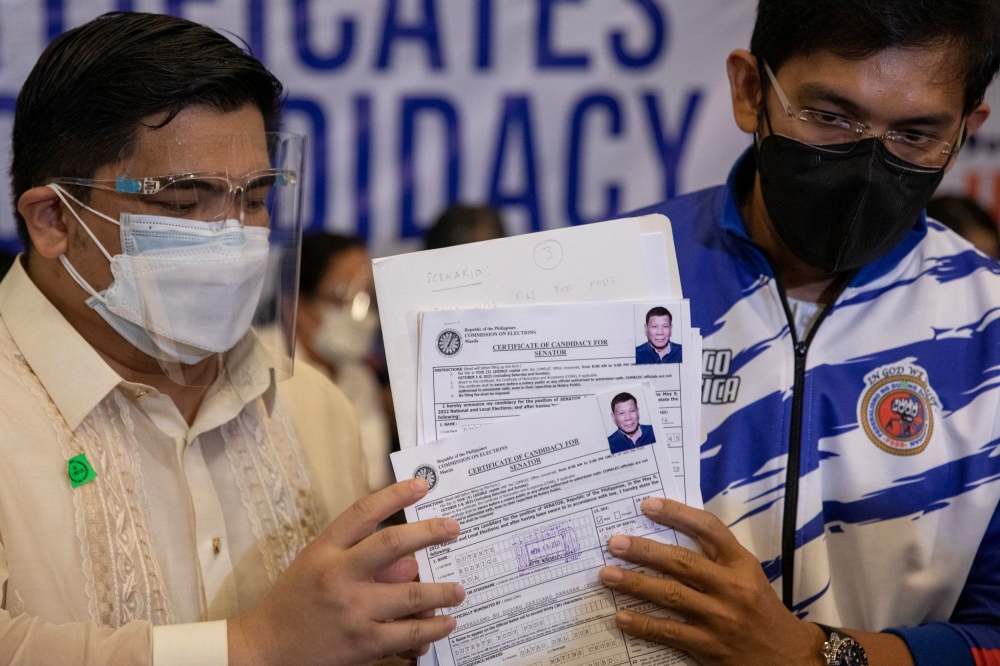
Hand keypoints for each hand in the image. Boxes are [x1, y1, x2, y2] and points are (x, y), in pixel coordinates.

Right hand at [229, 479, 464, 665]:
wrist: (264, 651)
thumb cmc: (292, 603)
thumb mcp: (314, 566)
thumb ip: (357, 557)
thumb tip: (409, 562)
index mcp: (324, 551)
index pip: (363, 512)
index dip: (395, 495)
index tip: (421, 486)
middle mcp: (339, 577)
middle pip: (393, 545)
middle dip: (430, 532)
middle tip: (453, 528)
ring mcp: (353, 612)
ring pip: (411, 595)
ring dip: (442, 592)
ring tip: (459, 591)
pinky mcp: (363, 645)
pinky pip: (408, 634)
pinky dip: (431, 629)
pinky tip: (444, 624)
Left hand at [598, 498, 824, 665]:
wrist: (788, 657)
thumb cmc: (759, 608)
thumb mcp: (747, 574)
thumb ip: (715, 556)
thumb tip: (666, 535)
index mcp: (741, 563)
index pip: (709, 529)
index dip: (677, 514)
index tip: (647, 505)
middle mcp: (731, 588)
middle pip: (682, 563)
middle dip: (645, 551)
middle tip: (615, 543)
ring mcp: (720, 618)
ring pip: (671, 596)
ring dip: (635, 584)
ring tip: (607, 575)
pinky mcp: (710, 647)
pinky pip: (670, 632)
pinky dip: (643, 624)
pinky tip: (622, 616)